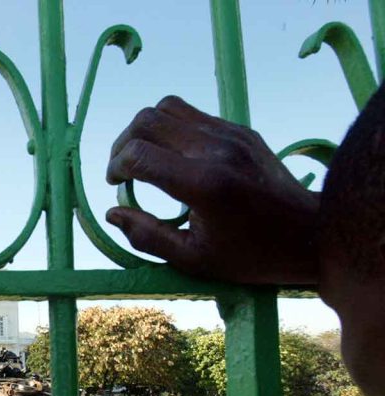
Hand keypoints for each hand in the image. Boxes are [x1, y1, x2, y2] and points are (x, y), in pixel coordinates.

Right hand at [106, 96, 320, 284]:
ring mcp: (230, 134)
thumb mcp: (193, 259)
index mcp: (202, 183)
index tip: (114, 184)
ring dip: (146, 130)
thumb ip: (147, 236)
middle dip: (123, 143)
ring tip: (144, 157)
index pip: (139, 154)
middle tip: (122, 170)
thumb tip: (112, 213)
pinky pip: (193, 115)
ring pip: (169, 107)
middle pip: (148, 120)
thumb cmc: (251, 256)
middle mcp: (215, 149)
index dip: (116, 167)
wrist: (311, 235)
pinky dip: (172, 129)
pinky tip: (173, 156)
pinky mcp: (241, 130)